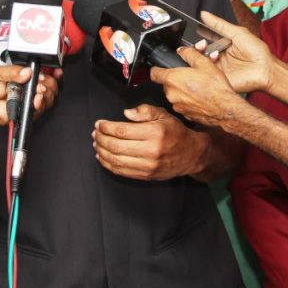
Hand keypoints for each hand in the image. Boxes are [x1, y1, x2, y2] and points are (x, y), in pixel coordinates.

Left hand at [0, 65, 60, 135]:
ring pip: (48, 97)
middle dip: (50, 82)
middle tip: (42, 81)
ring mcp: (28, 100)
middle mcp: (27, 88)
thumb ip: (14, 71)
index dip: (51, 72)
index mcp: (22, 76)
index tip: (56, 71)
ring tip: (38, 90)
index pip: (42, 73)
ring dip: (47, 92)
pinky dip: (41, 103)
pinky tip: (36, 98)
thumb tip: (28, 72)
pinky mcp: (26, 112)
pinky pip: (39, 109)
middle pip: (49, 85)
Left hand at [92, 103, 208, 180]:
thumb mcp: (164, 115)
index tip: (99, 123)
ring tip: (97, 143)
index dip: (106, 127)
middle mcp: (151, 150)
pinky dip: (108, 164)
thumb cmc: (176, 133)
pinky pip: (121, 171)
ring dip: (101, 151)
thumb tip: (125, 113)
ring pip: (115, 160)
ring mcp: (147, 165)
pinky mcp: (145, 176)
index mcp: (154, 133)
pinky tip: (103, 156)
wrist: (191, 155)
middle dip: (101, 138)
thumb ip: (144, 111)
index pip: (122, 130)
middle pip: (116, 146)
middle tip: (96, 133)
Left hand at [150, 46, 247, 128]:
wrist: (225, 108)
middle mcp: (172, 94)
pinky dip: (189, 101)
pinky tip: (200, 97)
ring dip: (183, 91)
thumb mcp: (203, 63)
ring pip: (176, 95)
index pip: (154, 73)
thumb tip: (182, 51)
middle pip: (167, 84)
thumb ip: (189, 53)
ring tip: (197, 87)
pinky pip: (183, 105)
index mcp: (172, 79)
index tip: (162, 68)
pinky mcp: (186, 115)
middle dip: (176, 79)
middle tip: (189, 76)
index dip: (157, 69)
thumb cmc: (215, 88)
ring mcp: (178, 106)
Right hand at [198, 11, 273, 93]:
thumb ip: (219, 24)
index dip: (200, 36)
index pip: (206, 40)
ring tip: (213, 53)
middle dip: (199, 47)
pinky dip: (206, 67)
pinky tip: (212, 61)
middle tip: (202, 44)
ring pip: (201, 62)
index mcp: (223, 45)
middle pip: (201, 51)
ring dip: (202, 56)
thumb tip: (204, 14)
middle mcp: (219, 57)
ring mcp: (218, 68)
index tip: (197, 30)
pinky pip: (206, 73)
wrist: (265, 69)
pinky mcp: (218, 78)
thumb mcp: (237, 32)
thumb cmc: (257, 51)